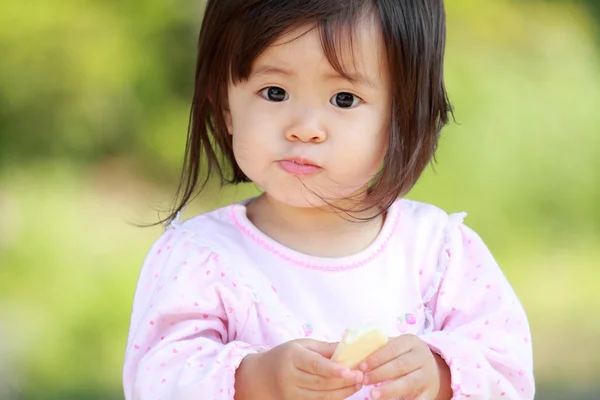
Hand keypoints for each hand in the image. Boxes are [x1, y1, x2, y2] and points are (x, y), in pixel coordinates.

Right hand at [235, 338, 363, 399]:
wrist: (259, 377)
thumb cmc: (284, 356)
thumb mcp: (301, 345)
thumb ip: (324, 348)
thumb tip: (349, 348)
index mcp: (292, 357)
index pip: (315, 365)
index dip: (334, 369)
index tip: (351, 370)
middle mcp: (290, 377)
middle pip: (321, 382)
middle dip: (344, 381)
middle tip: (361, 376)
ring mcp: (291, 394)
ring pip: (321, 396)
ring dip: (342, 392)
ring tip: (357, 384)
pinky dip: (333, 399)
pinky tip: (345, 392)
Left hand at [359, 334, 450, 399]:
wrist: (430, 368)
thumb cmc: (404, 355)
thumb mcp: (397, 346)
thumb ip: (380, 348)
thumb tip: (356, 353)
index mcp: (411, 342)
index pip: (392, 349)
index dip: (375, 358)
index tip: (361, 367)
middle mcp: (422, 357)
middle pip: (400, 366)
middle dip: (379, 374)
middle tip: (364, 380)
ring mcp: (428, 375)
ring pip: (408, 383)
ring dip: (389, 390)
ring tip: (372, 395)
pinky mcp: (430, 391)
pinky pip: (419, 399)